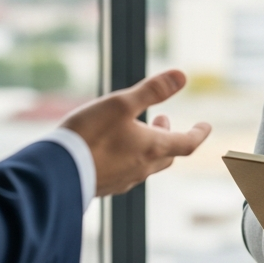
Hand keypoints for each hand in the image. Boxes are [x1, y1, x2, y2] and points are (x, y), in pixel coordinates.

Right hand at [60, 70, 212, 196]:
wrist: (58, 172)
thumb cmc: (90, 134)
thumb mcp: (121, 104)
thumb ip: (152, 90)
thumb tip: (182, 76)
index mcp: (152, 148)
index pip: (187, 143)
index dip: (198, 133)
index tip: (205, 126)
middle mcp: (142, 168)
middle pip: (167, 155)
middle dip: (170, 137)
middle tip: (163, 120)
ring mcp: (123, 180)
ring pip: (146, 165)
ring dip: (149, 147)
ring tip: (137, 131)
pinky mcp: (105, 186)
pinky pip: (126, 173)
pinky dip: (129, 158)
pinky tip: (113, 151)